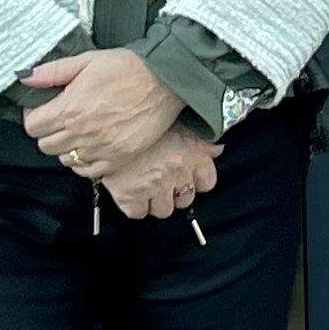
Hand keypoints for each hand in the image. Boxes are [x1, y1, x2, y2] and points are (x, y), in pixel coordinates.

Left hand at [26, 51, 187, 180]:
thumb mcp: (87, 60)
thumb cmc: (128, 68)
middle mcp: (82, 132)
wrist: (165, 81)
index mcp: (71, 108)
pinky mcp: (118, 159)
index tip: (43, 109)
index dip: (34, 116)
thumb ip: (52, 71)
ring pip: (65, 159)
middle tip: (61, 118)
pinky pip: (87, 171)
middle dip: (48, 131)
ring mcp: (101, 149)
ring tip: (78, 131)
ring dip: (66, 147)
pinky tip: (91, 146)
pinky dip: (84, 162)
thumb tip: (25, 78)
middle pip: (45, 145)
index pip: (32, 126)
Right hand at [104, 123, 222, 223]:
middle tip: (160, 179)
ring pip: (163, 210)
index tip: (185, 178)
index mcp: (194, 151)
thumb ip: (202, 140)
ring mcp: (155, 184)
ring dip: (155, 200)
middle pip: (185, 200)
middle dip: (174, 192)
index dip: (195, 182)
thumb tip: (217, 150)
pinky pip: (138, 213)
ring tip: (144, 183)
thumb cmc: (145, 116)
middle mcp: (178, 169)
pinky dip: (134, 205)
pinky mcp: (131, 195)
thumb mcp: (179, 122)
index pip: (207, 183)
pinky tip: (130, 189)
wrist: (111, 117)